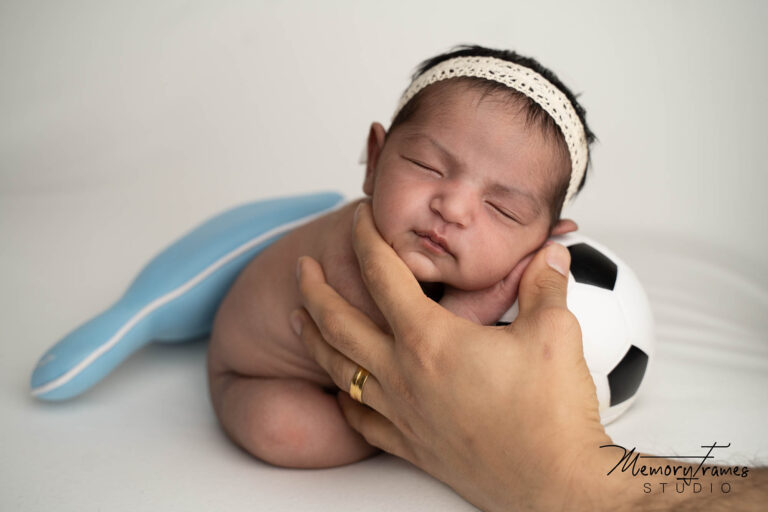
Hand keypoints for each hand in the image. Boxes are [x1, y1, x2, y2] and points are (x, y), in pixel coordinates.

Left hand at [290, 202, 610, 510]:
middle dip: (314, 290)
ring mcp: (403, 413)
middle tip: (304, 268)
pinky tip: (343, 393)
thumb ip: (544, 285)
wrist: (554, 485)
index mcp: (431, 340)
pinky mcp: (412, 445)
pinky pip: (362, 421)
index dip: (366, 240)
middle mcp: (404, 375)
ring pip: (340, 369)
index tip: (359, 219)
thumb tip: (549, 255)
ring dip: (314, 339)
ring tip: (300, 319)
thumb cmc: (550, 416)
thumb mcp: (554, 333)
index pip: (382, 275)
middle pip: (338, 323)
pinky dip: (346, 401)